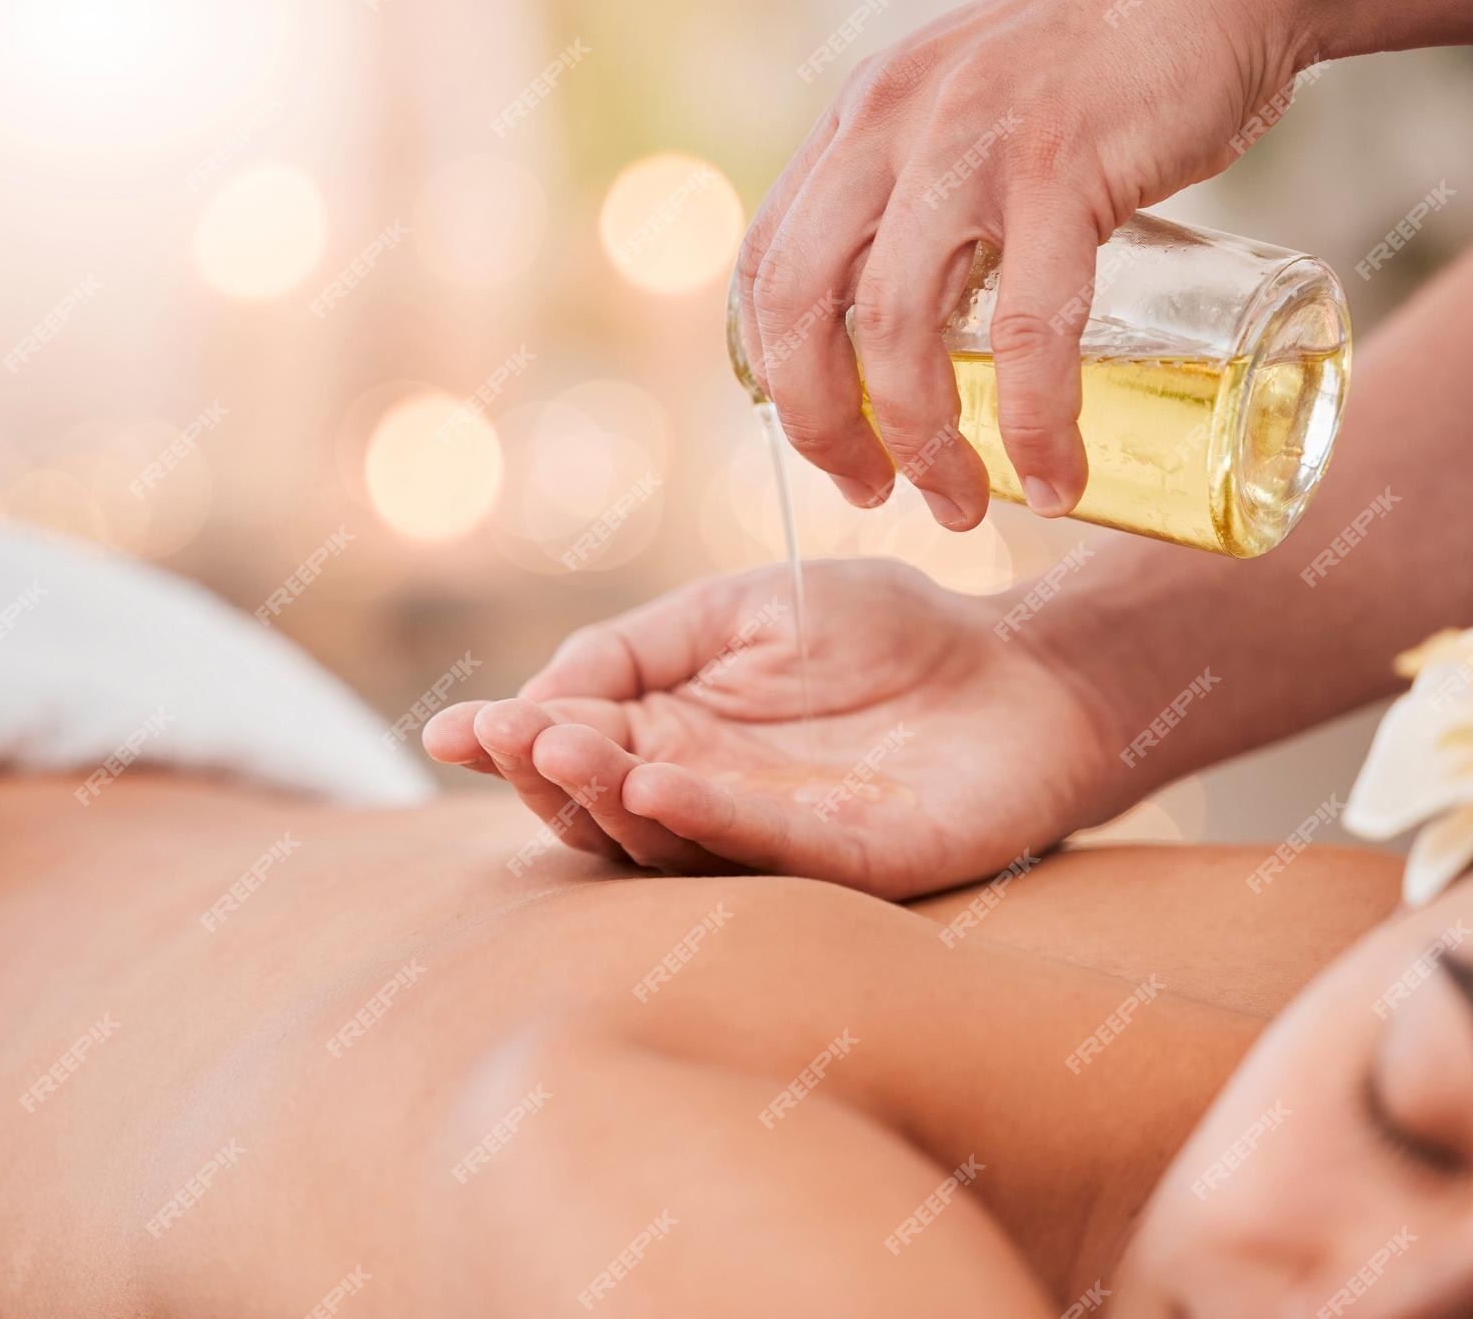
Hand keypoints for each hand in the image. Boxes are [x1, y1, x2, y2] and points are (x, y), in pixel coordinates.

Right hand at [423, 559, 1134, 899]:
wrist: (1021, 663)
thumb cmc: (887, 633)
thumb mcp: (743, 610)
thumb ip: (641, 648)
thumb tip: (539, 695)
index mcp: (679, 740)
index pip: (578, 751)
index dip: (513, 743)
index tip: (451, 730)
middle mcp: (715, 801)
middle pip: (606, 811)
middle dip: (546, 778)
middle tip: (505, 739)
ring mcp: (781, 839)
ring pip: (671, 841)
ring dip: (609, 800)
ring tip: (560, 751)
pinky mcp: (859, 862)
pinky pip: (771, 848)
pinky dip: (710, 820)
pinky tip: (659, 783)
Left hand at [735, 0, 1308, 529]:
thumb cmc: (1109, 69)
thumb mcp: (975, 110)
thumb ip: (933, 189)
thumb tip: (921, 324)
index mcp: (861, 120)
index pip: (768, 264)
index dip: (779, 374)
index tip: (828, 442)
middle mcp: (891, 125)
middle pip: (799, 304)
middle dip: (822, 425)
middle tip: (873, 492)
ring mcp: (969, 143)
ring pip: (895, 326)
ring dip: (922, 442)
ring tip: (963, 504)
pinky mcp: (1062, 167)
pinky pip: (1027, 327)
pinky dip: (1033, 421)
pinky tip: (1055, 476)